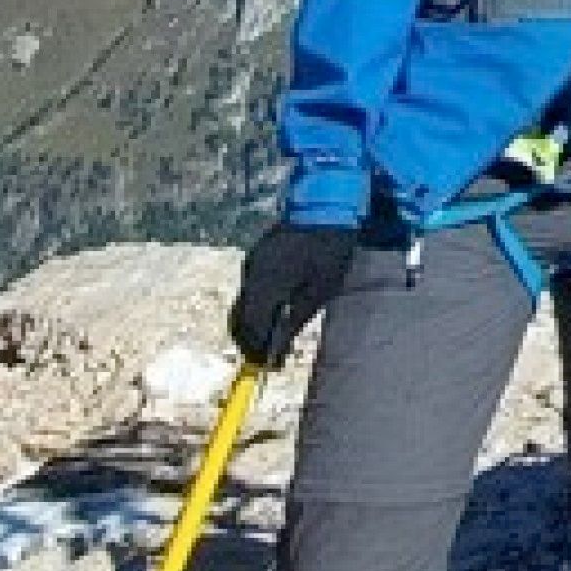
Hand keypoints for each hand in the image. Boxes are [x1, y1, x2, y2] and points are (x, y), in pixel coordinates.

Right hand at [229, 221, 358, 365]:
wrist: (327, 204)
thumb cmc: (330, 249)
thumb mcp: (320, 290)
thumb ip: (295, 320)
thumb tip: (277, 349)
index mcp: (265, 284)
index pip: (250, 327)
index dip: (256, 350)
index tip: (268, 366)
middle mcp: (251, 274)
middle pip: (240, 318)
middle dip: (251, 341)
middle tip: (269, 358)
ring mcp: (251, 262)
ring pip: (242, 303)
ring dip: (254, 324)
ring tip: (274, 339)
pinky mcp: (256, 255)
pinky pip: (249, 288)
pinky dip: (257, 306)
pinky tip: (275, 312)